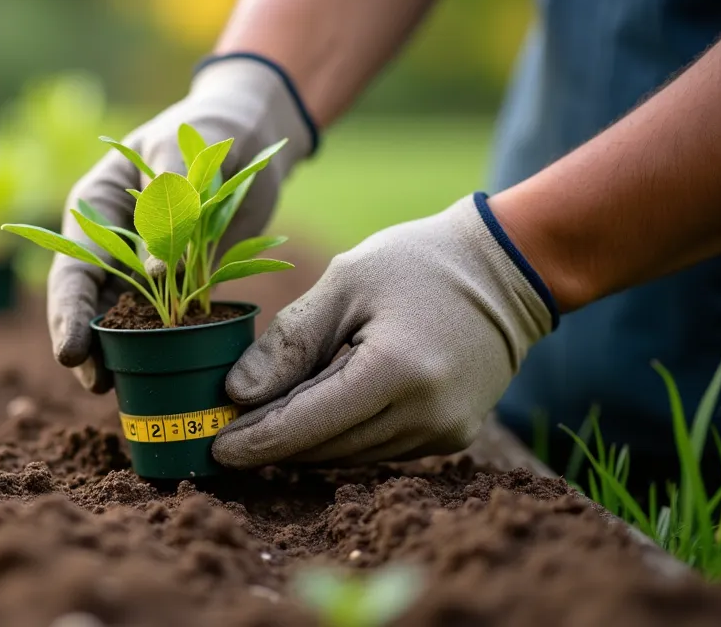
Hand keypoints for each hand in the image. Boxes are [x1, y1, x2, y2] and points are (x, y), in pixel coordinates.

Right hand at [47, 55, 315, 391]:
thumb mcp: (189, 149)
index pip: (72, 266)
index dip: (68, 312)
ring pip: (123, 320)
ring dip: (120, 356)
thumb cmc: (213, 128)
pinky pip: (167, 320)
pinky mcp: (181, 281)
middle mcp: (113, 241)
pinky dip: (164, 349)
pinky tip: (167, 378)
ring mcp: (145, 265)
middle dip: (87, 345)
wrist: (251, 138)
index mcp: (98, 205)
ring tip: (120, 393)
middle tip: (94, 383)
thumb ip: (172, 200)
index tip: (70, 351)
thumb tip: (160, 274)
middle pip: (89, 302)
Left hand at [212, 194, 556, 466]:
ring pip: (348, 456)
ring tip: (259, 426)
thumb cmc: (417, 263)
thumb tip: (237, 395)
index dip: (257, 441)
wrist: (506, 270)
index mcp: (397, 371)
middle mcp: (426, 414)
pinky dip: (340, 437)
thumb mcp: (344, 282)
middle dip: (272, 444)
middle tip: (221, 436)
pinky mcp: (451, 437)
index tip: (214, 448)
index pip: (308, 424)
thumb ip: (290, 341)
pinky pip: (377, 449)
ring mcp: (444, 432)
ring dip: (303, 444)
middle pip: (325, 447)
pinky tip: (312, 416)